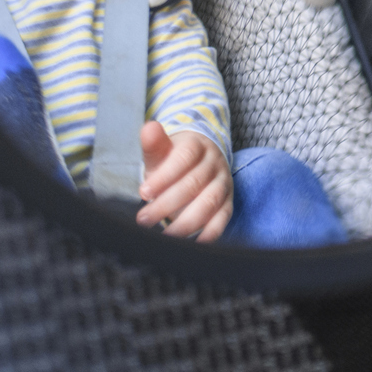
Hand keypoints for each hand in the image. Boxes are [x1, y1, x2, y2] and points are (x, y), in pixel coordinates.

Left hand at [135, 120, 232, 240]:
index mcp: (197, 145)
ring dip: (185, 222)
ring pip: (209, 202)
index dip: (164, 176)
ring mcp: (224, 184)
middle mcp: (214, 163)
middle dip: (166, 203)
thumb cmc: (172, 161)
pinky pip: (223, 219)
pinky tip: (192, 244)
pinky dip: (210, 233)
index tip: (143, 192)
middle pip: (194, 183)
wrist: (198, 165)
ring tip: (164, 235)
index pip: (183, 158)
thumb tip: (149, 127)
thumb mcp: (162, 151)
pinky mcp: (228, 204)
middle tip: (143, 219)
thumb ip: (154, 143)